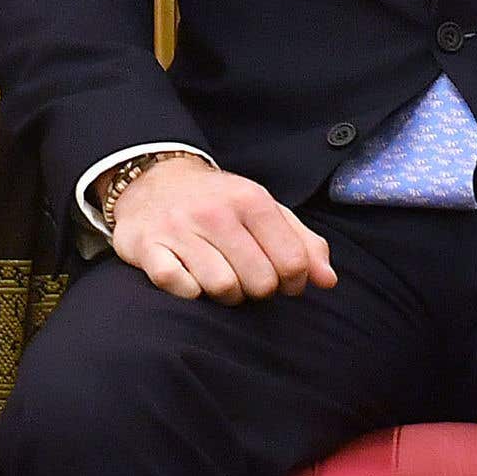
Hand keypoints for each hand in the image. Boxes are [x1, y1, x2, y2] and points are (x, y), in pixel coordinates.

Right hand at [112, 157, 336, 302]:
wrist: (152, 181)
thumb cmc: (219, 203)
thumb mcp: (264, 209)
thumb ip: (302, 242)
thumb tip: (328, 281)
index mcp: (251, 200)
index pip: (292, 262)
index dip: (294, 282)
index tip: (284, 281)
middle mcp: (216, 213)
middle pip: (260, 282)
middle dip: (259, 290)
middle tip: (249, 278)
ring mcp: (179, 229)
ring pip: (222, 288)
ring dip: (226, 294)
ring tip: (222, 278)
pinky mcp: (148, 247)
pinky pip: (179, 287)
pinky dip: (189, 291)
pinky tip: (191, 278)